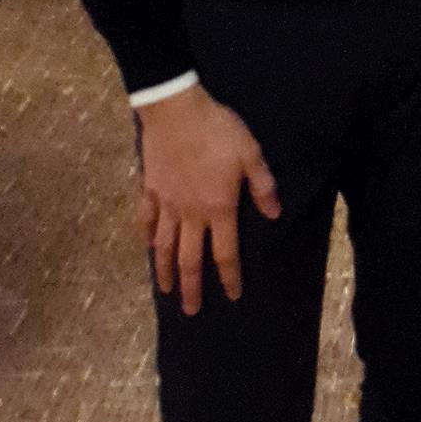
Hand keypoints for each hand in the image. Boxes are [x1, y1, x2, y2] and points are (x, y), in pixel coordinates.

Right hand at [136, 83, 280, 314]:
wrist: (176, 109)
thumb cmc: (217, 129)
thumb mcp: (250, 153)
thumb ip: (262, 186)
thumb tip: (274, 214)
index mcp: (218, 207)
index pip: (225, 252)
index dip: (229, 276)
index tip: (232, 295)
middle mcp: (190, 213)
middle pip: (190, 259)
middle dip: (193, 287)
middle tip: (191, 311)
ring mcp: (166, 204)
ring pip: (163, 246)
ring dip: (165, 271)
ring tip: (166, 292)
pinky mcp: (150, 190)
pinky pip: (146, 219)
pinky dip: (145, 236)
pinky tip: (146, 247)